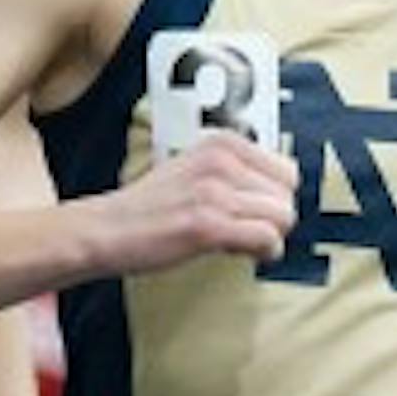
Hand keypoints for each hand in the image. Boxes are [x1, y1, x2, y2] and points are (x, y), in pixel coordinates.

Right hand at [116, 133, 296, 272]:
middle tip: (242, 229)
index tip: (250, 211)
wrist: (108, 229)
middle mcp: (222, 160)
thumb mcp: (196, 169)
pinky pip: (267, 239)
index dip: (273, 197)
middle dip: (271, 219)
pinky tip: (239, 253)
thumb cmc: (151, 207)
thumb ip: (235, 172)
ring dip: (266, 237)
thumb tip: (279, 195)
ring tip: (237, 240)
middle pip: (288, 197)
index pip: (287, 171)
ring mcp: (215, 191)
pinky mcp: (208, 223)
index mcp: (222, 142)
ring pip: (282, 218)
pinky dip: (261, 253)